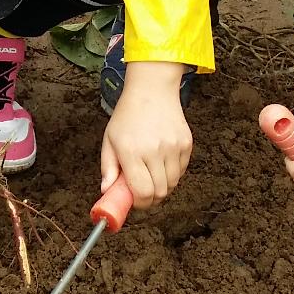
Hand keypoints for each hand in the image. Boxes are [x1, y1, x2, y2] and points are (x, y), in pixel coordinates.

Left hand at [98, 63, 192, 208]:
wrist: (152, 90)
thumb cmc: (127, 116)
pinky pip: (181, 171)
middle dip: (151, 198)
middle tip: (143, 191)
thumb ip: (108, 168)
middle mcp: (154, 150)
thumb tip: (106, 191)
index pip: (142, 192)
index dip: (140, 203)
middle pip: (160, 192)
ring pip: (173, 184)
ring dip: (162, 186)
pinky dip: (173, 173)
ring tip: (151, 174)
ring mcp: (173, 147)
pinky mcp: (186, 144)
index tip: (135, 201)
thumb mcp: (109, 140)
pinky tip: (162, 161)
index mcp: (131, 151)